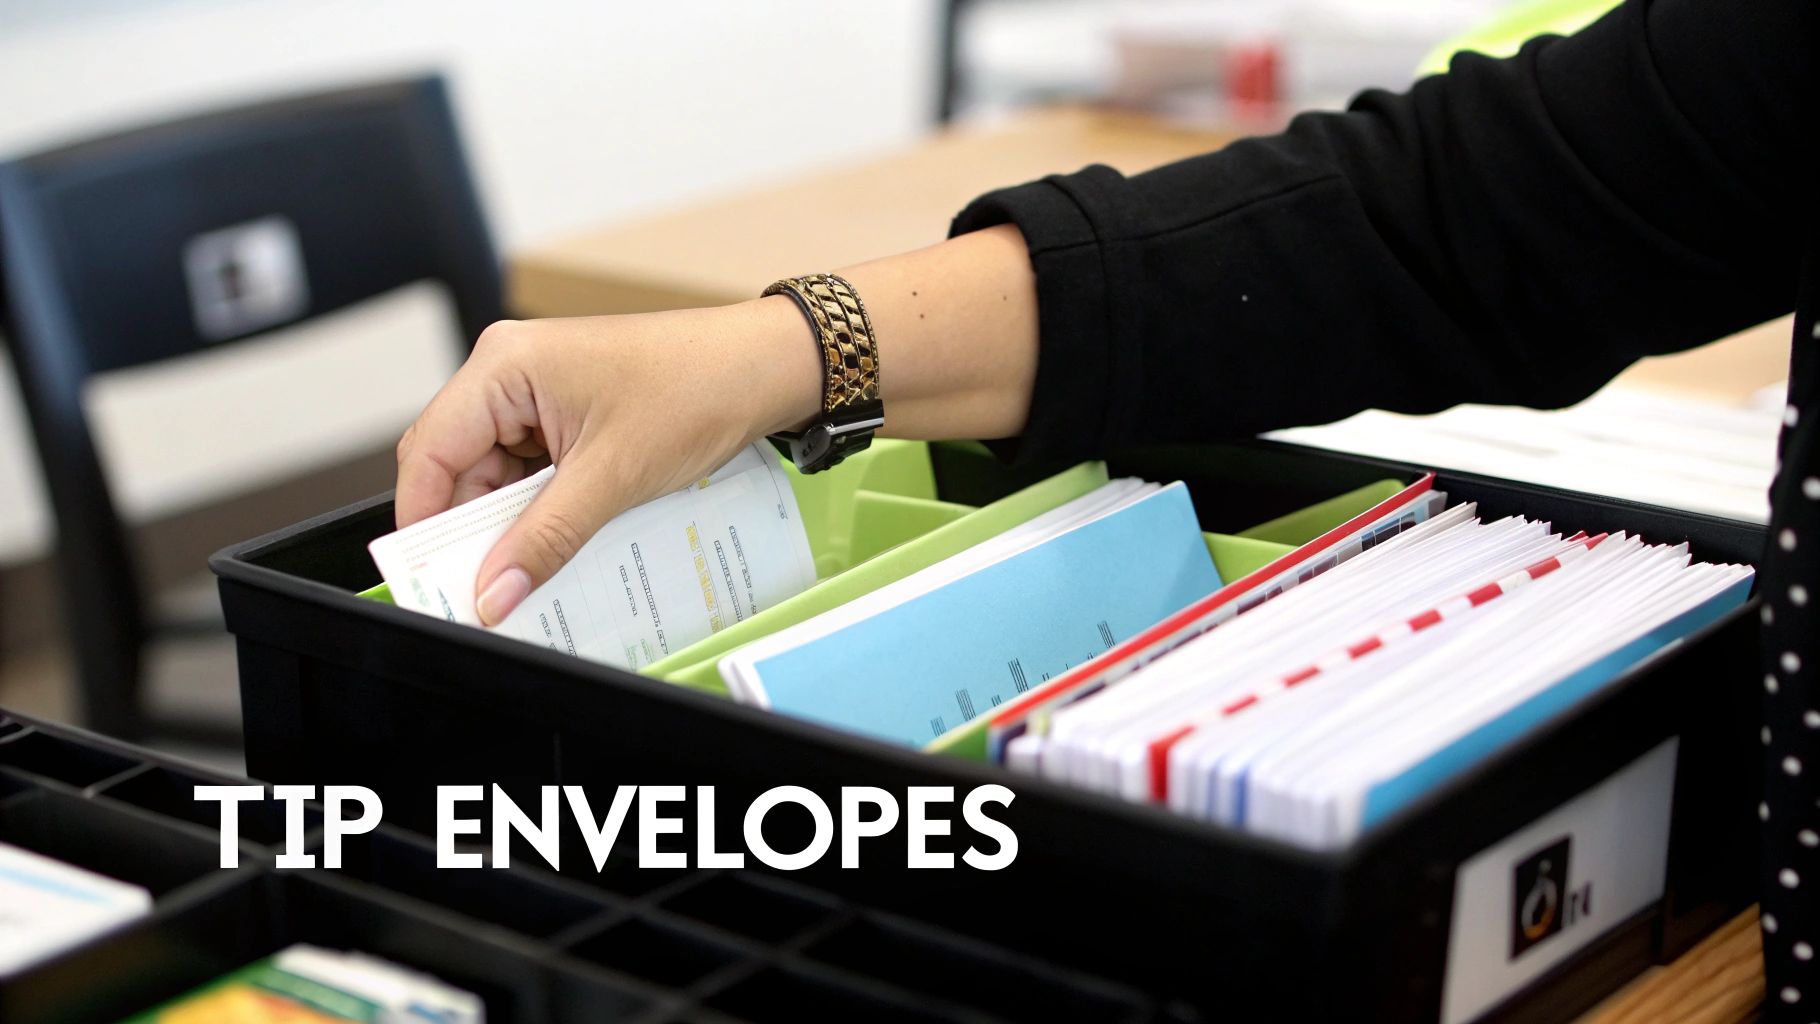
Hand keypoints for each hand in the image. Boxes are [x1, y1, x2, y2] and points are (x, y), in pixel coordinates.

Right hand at [394, 299, 819, 624]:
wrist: (764, 369)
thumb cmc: (697, 391)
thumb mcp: (612, 478)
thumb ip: (544, 539)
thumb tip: (491, 591)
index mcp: (504, 366)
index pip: (430, 452)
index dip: (423, 521)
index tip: (432, 581)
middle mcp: (509, 371)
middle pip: (455, 465)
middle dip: (469, 527)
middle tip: (483, 590)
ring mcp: (537, 391)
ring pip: (494, 473)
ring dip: (510, 522)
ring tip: (530, 570)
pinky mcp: (565, 411)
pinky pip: (531, 468)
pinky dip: (539, 508)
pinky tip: (557, 543)